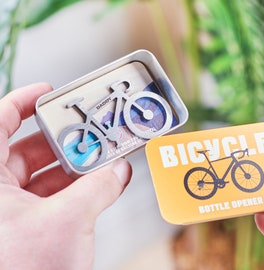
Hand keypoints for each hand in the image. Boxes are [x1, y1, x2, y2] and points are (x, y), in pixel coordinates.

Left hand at [0, 83, 131, 269]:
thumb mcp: (67, 222)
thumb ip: (99, 188)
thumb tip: (121, 170)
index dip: (23, 101)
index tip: (50, 91)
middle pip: (29, 150)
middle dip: (66, 139)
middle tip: (94, 132)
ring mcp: (11, 213)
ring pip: (45, 177)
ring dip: (78, 169)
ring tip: (106, 159)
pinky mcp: (28, 230)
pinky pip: (54, 200)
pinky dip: (79, 192)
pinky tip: (103, 185)